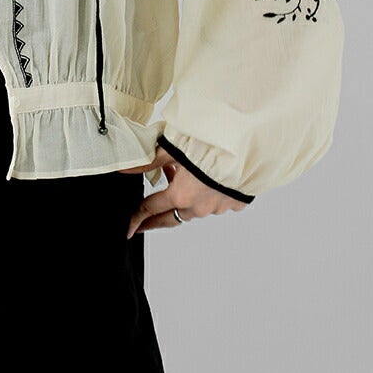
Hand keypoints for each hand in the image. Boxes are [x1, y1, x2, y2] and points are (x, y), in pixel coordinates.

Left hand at [117, 147, 248, 237]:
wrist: (249, 147)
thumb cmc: (211, 145)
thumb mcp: (173, 149)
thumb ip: (147, 161)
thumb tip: (122, 167)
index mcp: (180, 195)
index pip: (150, 209)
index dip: (136, 217)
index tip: (128, 228)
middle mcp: (199, 207)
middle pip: (171, 218)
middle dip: (156, 222)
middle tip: (143, 226)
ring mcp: (218, 207)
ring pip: (195, 209)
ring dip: (184, 200)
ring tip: (177, 181)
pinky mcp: (235, 202)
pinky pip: (217, 203)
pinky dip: (207, 194)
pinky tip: (205, 180)